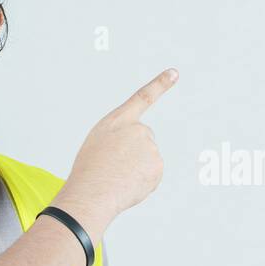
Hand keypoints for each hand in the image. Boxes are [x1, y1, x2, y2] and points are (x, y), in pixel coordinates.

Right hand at [65, 68, 177, 219]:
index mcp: (118, 121)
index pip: (143, 97)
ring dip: (137, 169)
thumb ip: (119, 138)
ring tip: (119, 176)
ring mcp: (150, 147)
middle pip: (144, 140)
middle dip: (135, 153)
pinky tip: (129, 184)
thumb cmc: (90, 170)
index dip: (160, 84)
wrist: (92, 192)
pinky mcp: (158, 165)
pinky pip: (152, 175)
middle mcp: (137, 129)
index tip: (174, 73)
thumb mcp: (98, 143)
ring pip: (148, 160)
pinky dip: (143, 181)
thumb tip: (136, 151)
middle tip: (115, 166)